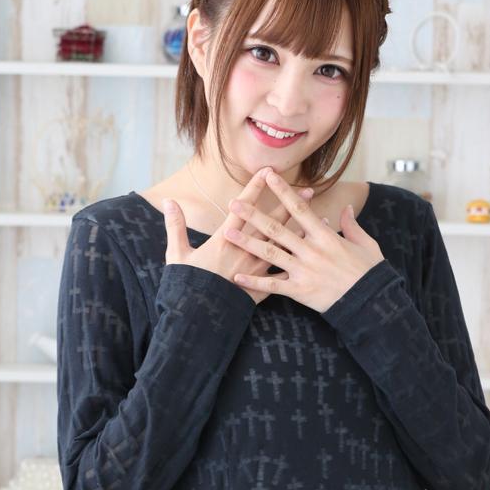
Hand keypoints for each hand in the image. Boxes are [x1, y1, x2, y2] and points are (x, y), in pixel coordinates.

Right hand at [161, 167, 314, 304]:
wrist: (196, 318)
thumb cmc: (186, 285)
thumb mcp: (177, 254)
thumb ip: (175, 225)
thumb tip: (169, 201)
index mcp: (225, 239)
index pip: (244, 207)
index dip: (256, 187)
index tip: (268, 171)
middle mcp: (245, 250)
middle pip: (272, 222)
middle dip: (290, 204)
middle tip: (308, 190)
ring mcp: (256, 269)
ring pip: (284, 245)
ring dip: (302, 231)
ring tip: (320, 218)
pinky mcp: (262, 287)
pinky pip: (285, 272)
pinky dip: (300, 262)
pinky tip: (313, 255)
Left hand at [223, 170, 384, 312]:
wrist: (372, 303)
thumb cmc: (370, 272)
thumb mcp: (366, 244)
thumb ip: (351, 225)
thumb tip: (347, 207)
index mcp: (325, 236)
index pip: (299, 208)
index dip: (283, 191)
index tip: (269, 176)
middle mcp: (311, 251)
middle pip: (277, 229)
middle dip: (254, 215)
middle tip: (234, 204)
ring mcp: (304, 271)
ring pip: (270, 254)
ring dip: (248, 243)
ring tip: (229, 234)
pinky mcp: (300, 291)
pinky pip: (273, 285)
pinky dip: (255, 281)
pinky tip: (238, 277)